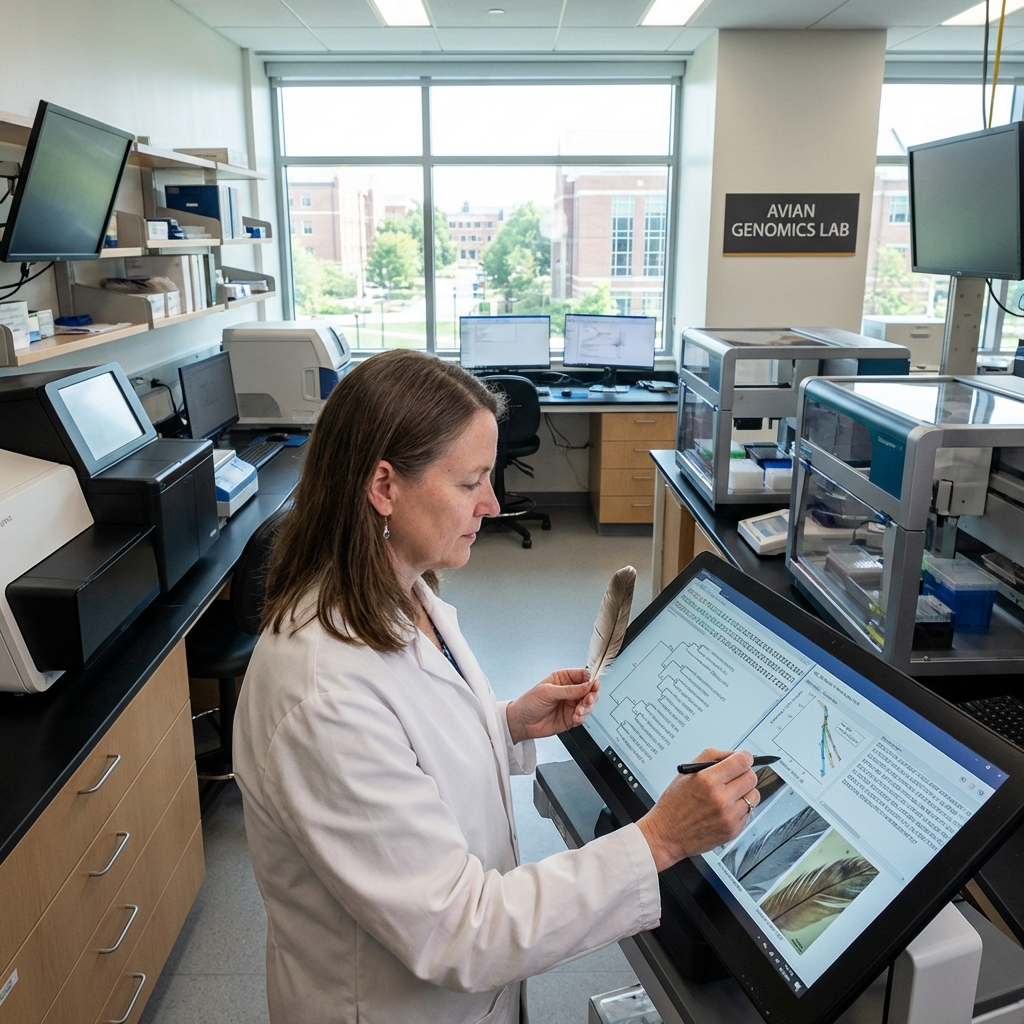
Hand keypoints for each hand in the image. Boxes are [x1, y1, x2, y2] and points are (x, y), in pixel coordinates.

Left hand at [505, 669, 598, 743]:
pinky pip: (583, 717)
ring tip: (578, 711)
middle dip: (591, 695)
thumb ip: (569, 690)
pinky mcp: (571, 718)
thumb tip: (587, 686)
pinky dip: (581, 718)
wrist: (521, 722)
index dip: (591, 679)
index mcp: (563, 679)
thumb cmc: (529, 703)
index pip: (583, 676)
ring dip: (587, 708)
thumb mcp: (548, 692)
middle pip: (589, 691)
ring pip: (588, 705)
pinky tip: (575, 717)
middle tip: (588, 699)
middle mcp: (569, 691)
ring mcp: (571, 705)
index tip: (594, 684)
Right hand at [636, 748, 758, 872]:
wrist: (667, 834)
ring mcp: (729, 817)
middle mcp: (721, 799)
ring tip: (730, 793)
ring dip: (745, 791)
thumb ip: (712, 757)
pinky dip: (740, 808)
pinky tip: (726, 808)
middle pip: (751, 777)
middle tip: (735, 776)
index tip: (742, 758)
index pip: (742, 762)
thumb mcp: (686, 772)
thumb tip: (733, 754)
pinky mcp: (733, 831)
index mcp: (708, 780)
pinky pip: (749, 812)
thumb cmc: (674, 804)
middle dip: (744, 773)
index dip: (744, 757)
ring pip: (754, 796)